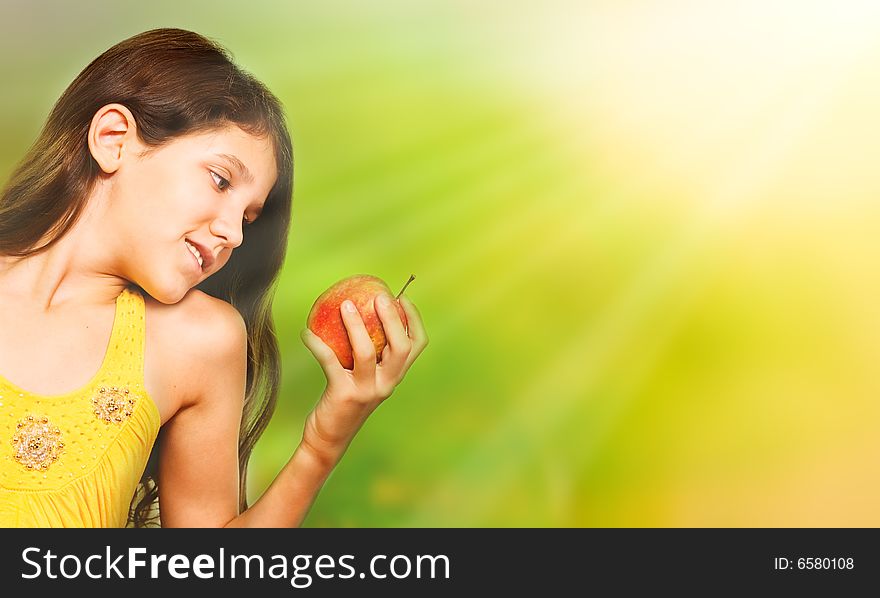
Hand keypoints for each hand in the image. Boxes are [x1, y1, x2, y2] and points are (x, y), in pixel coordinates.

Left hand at [299, 294, 427, 459]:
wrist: (329, 438)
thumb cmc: (345, 399)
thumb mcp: (365, 378)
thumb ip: (370, 354)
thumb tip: (358, 312)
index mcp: (395, 376)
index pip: (416, 345)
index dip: (413, 319)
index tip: (401, 298)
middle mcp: (387, 383)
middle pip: (400, 346)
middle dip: (392, 318)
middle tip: (378, 296)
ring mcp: (367, 390)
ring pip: (367, 352)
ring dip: (355, 325)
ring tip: (345, 305)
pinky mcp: (344, 395)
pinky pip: (330, 361)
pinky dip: (317, 344)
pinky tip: (307, 333)